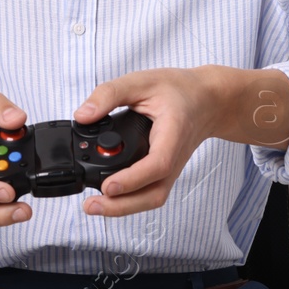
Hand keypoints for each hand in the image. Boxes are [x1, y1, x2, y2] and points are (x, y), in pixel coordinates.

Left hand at [71, 66, 233, 217]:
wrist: (206, 100)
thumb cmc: (178, 90)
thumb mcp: (141, 81)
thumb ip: (110, 95)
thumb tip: (82, 115)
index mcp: (172, 133)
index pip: (157, 164)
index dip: (133, 179)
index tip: (108, 186)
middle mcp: (174, 157)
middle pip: (154, 193)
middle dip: (122, 206)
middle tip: (91, 206)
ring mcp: (172, 168)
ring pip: (152, 198)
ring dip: (124, 207)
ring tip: (95, 206)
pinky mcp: (165, 172)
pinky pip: (150, 193)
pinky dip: (130, 200)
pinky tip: (108, 196)